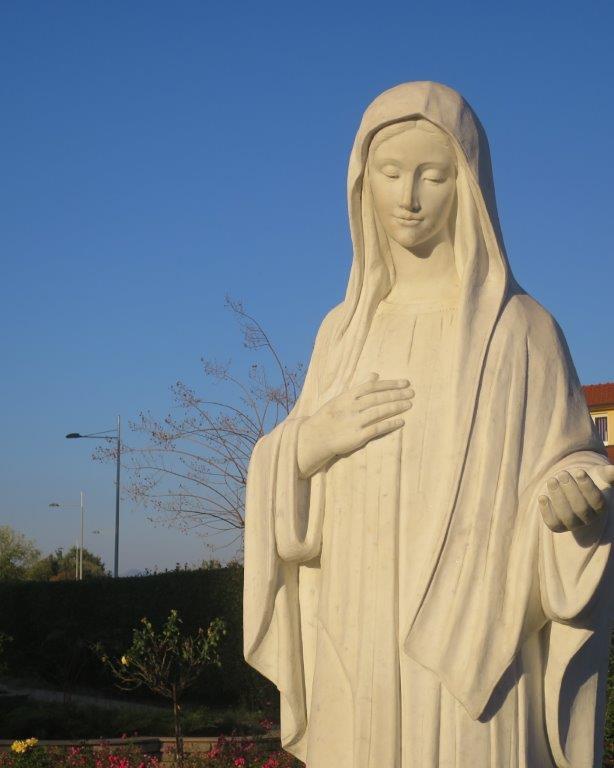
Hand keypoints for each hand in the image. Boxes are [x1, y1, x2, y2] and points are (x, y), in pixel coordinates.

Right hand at [297, 372, 413, 477]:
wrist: (315, 438)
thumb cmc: (330, 417)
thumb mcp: (341, 398)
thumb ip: (359, 387)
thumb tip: (375, 374)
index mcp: (347, 396)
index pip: (371, 386)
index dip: (389, 384)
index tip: (404, 383)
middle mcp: (350, 407)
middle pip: (377, 398)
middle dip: (396, 394)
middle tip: (411, 392)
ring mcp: (353, 422)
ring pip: (378, 412)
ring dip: (395, 407)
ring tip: (409, 404)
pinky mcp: (356, 437)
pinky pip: (376, 429)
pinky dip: (389, 424)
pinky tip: (401, 421)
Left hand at [538, 465, 613, 531]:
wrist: (570, 490)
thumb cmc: (586, 481)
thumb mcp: (598, 475)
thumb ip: (608, 473)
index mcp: (600, 507)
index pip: (596, 501)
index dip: (587, 486)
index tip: (579, 471)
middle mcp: (588, 519)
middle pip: (581, 508)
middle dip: (570, 490)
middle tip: (562, 474)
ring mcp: (572, 524)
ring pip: (566, 516)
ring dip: (558, 498)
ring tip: (551, 480)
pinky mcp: (557, 526)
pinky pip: (552, 523)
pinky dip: (546, 510)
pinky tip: (542, 496)